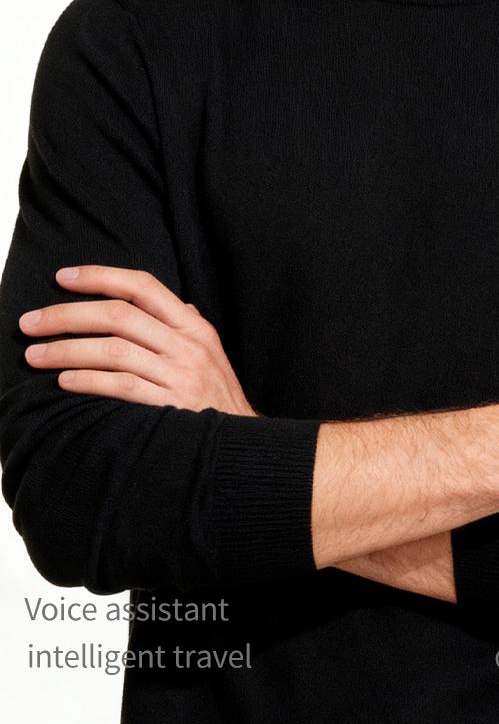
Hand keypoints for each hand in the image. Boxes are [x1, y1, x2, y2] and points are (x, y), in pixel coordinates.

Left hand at [19, 265, 257, 416]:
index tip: (62, 277)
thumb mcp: (209, 353)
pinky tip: (65, 381)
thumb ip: (186, 327)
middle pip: (119, 316)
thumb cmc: (218, 398)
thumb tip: (175, 303)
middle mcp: (187, 345)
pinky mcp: (171, 407)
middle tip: (31, 323)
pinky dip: (90, 381)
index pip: (142, 286)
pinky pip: (123, 387)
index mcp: (193, 326)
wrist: (243, 447)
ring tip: (35, 355)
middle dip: (67, 316)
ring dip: (67, 350)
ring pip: (114, 350)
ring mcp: (180, 376)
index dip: (99, 276)